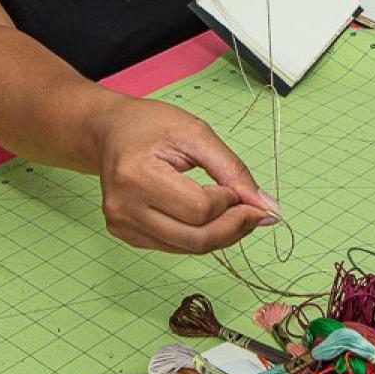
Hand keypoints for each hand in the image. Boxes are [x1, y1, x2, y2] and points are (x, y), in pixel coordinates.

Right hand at [93, 97, 277, 252]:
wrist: (111, 131)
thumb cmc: (150, 125)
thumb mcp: (196, 133)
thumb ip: (232, 169)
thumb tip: (263, 204)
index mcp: (136, 176)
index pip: (199, 209)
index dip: (231, 203)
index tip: (243, 190)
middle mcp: (124, 207)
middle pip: (195, 238)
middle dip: (235, 228)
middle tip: (255, 211)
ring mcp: (122, 225)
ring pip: (189, 248)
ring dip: (223, 235)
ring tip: (238, 213)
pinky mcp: (126, 234)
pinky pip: (176, 246)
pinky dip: (202, 236)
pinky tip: (212, 218)